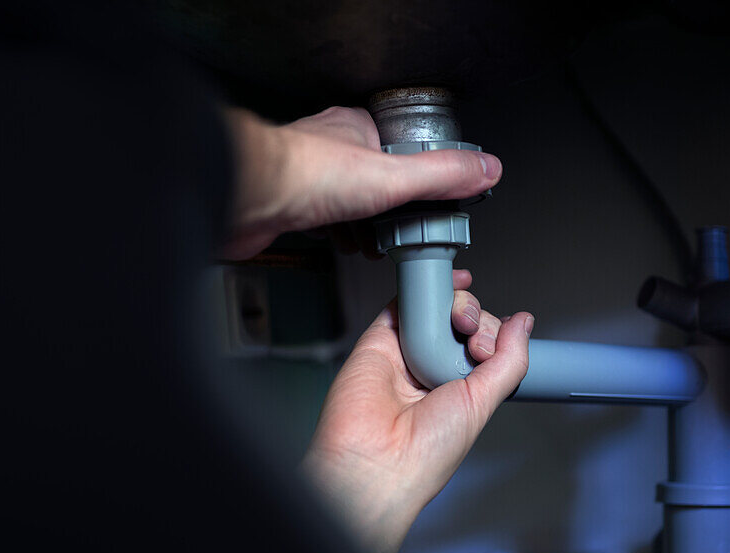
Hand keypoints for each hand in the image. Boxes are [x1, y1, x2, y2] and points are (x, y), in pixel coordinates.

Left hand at [223, 106, 501, 259]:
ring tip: (380, 244)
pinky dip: (343, 238)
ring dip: (369, 228)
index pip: (406, 149)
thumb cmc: (302, 174)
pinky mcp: (294, 207)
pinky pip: (329, 223)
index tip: (442, 204)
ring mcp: (313, 179)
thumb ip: (441, 176)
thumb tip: (485, 170)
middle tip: (410, 233)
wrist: (243, 200)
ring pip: (355, 205)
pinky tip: (349, 246)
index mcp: (359, 129)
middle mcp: (335, 149)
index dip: (426, 178)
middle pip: (382, 182)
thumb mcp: (393, 177)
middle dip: (397, 212)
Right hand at [300, 270, 532, 552]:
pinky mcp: (378, 342)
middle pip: (462, 323)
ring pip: (435, 310)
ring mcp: (405, 355)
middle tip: (472, 340)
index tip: (490, 348)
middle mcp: (434, 371)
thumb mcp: (483, 403)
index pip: (485, 345)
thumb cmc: (426, 452)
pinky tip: (442, 282)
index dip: (493, 334)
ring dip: (456, 302)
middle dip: (476, 319)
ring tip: (459, 321)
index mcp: (461, 391)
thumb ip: (509, 360)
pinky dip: (420, 289)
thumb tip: (524, 322)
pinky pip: (399, 306)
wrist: (378, 460)